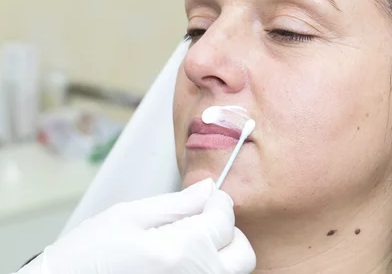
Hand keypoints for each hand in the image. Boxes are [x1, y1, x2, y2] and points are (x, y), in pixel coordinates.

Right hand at [17, 179, 254, 273]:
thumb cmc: (86, 257)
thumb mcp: (128, 218)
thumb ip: (176, 204)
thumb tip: (208, 189)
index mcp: (183, 252)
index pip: (226, 220)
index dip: (218, 203)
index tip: (206, 198)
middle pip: (242, 254)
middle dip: (227, 232)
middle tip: (201, 221)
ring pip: (231, 272)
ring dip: (220, 254)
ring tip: (189, 243)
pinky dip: (206, 269)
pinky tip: (181, 261)